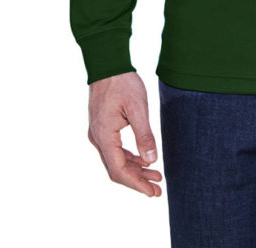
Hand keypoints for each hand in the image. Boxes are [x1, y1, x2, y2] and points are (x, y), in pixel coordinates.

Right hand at [87, 71, 163, 196]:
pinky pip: (115, 150)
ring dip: (135, 170)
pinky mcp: (103, 128)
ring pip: (116, 160)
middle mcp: (98, 138)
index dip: (136, 184)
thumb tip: (151, 160)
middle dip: (137, 181)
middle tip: (157, 190)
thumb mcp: (138, 107)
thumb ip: (144, 135)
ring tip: (156, 177)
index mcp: (104, 135)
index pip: (119, 169)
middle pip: (116, 169)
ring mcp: (98, 133)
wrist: (107, 64)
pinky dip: (130, 158)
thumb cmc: (122, 82)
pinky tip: (144, 161)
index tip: (151, 192)